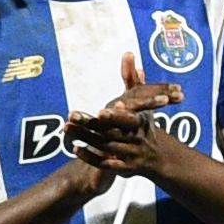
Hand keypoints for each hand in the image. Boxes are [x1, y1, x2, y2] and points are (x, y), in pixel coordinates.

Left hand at [63, 73, 183, 173]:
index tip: (101, 110)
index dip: (116, 116)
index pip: (127, 119)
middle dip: (91, 125)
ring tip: (66, 128)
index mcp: (141, 123)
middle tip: (71, 116)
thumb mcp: (142, 103)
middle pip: (111, 133)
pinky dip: (89, 156)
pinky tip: (74, 148)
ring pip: (104, 147)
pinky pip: (104, 164)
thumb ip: (132, 80)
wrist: (158, 157)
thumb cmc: (145, 125)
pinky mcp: (122, 169)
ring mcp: (129, 155)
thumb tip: (128, 54)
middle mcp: (136, 140)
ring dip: (85, 138)